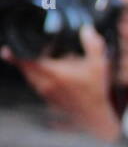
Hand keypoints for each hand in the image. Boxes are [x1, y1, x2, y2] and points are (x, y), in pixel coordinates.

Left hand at [1, 24, 119, 140]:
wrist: (94, 116)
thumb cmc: (95, 92)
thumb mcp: (99, 66)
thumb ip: (93, 45)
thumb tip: (87, 30)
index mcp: (54, 73)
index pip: (26, 61)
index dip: (14, 54)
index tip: (6, 49)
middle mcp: (45, 83)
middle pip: (24, 68)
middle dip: (24, 58)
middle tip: (31, 51)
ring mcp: (44, 92)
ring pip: (28, 76)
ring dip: (31, 67)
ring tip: (47, 62)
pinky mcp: (46, 99)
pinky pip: (35, 84)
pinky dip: (38, 77)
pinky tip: (53, 74)